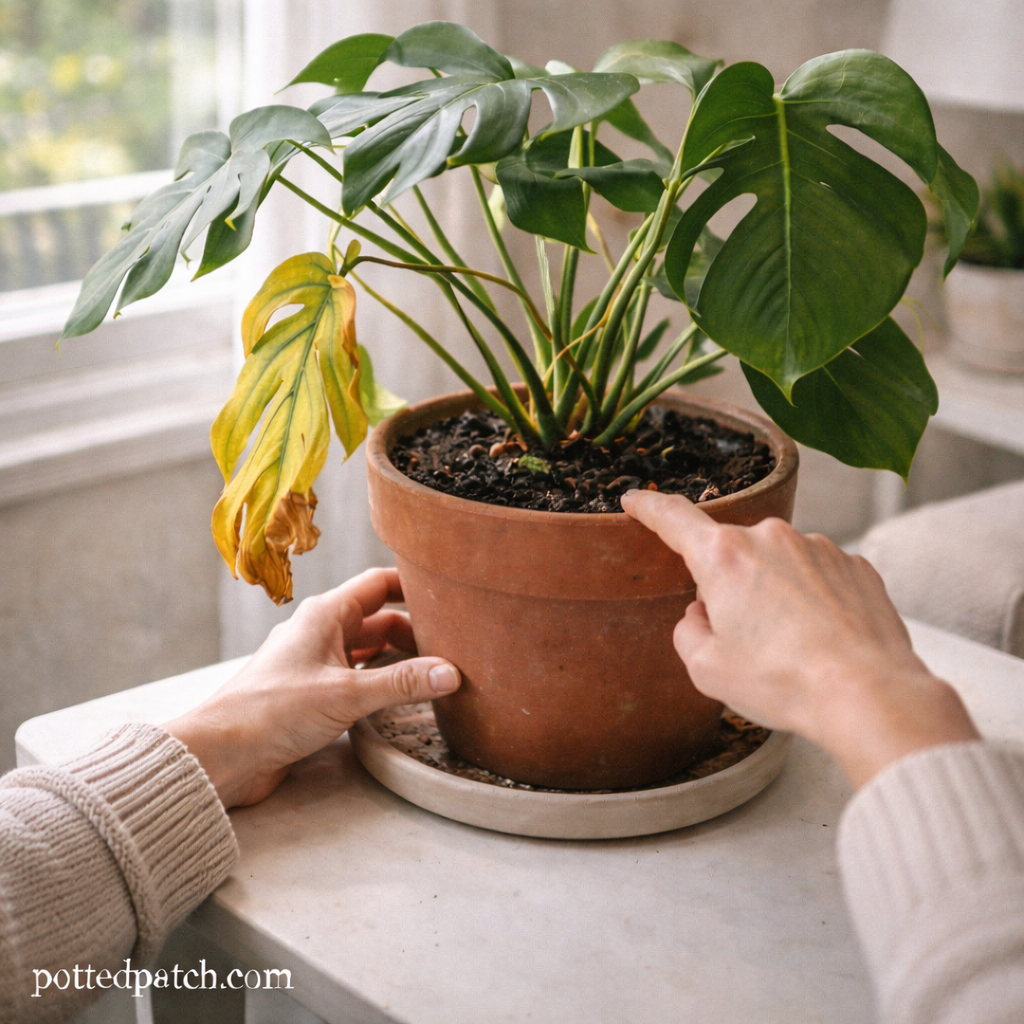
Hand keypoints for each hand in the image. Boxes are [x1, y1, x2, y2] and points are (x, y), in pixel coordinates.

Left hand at [163, 568, 459, 806]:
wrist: (222, 755)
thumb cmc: (271, 712)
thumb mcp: (347, 694)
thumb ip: (401, 683)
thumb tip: (450, 673)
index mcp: (325, 614)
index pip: (379, 583)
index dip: (414, 584)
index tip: (449, 593)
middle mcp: (321, 632)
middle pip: (379, 619)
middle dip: (415, 630)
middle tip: (455, 644)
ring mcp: (316, 664)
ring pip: (369, 651)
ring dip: (399, 658)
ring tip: (438, 669)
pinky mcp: (312, 695)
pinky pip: (356, 679)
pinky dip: (381, 682)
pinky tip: (402, 696)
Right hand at [621, 490, 977, 786]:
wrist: (869, 694)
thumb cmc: (784, 683)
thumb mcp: (707, 668)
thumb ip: (688, 630)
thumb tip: (702, 612)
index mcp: (723, 557)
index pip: (673, 518)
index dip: (648, 507)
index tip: (635, 500)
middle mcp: (771, 537)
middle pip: (730, 554)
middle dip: (728, 589)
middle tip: (745, 641)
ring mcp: (818, 547)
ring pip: (776, 565)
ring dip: (773, 596)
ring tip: (792, 649)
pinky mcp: (854, 564)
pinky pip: (816, 575)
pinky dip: (811, 602)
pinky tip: (821, 641)